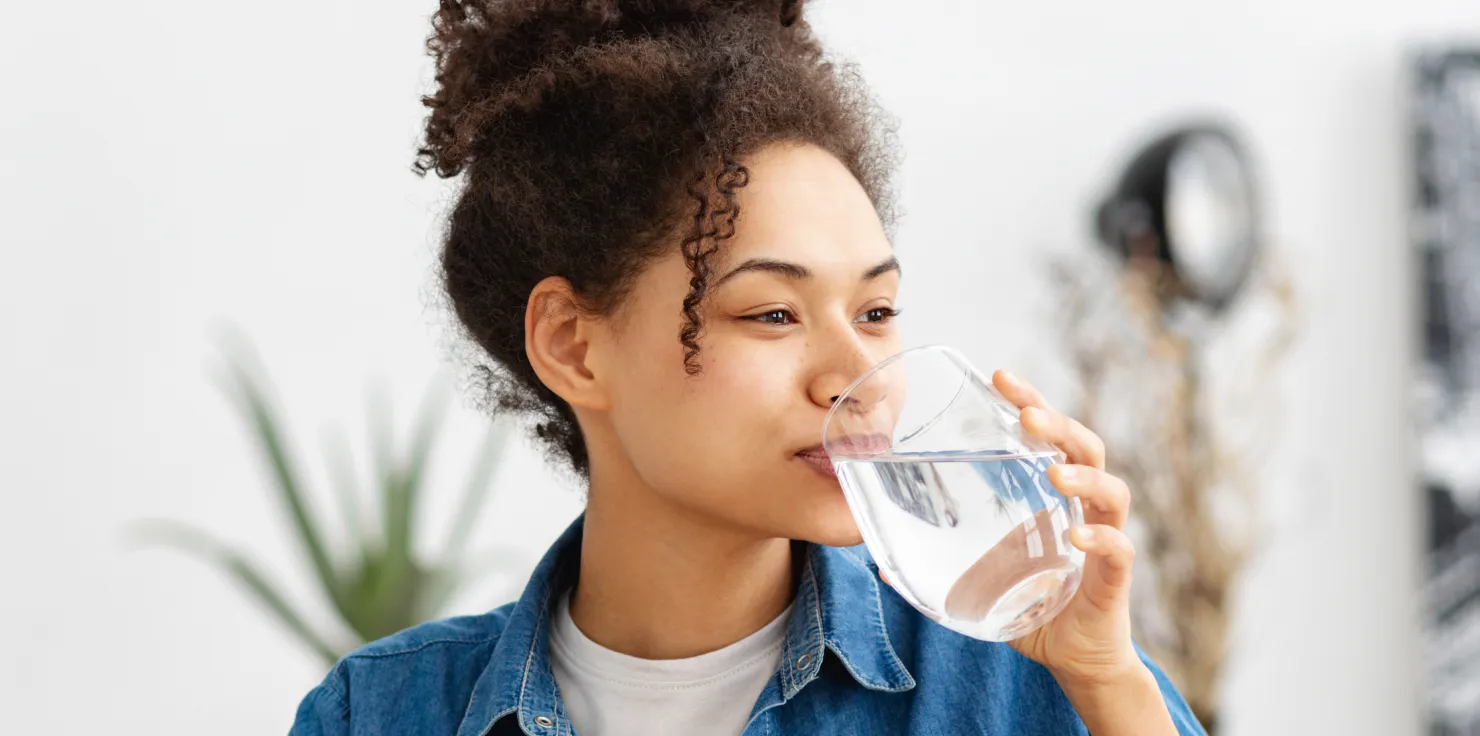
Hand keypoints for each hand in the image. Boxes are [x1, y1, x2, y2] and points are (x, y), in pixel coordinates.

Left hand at [876, 369, 1142, 685]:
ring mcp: (1103, 539)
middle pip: (1085, 446)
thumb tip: (876, 558)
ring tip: (1055, 470)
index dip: (1029, 402)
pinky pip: (1118, 549)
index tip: (1000, 376)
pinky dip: (1101, 539)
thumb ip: (936, 563)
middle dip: (1058, 423)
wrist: (1072, 658)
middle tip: (1027, 414)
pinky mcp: (1113, 578)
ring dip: (1085, 475)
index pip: (1049, 435)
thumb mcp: (976, 577)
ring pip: (1111, 491)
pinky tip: (1078, 536)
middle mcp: (1083, 508)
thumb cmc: (1029, 605)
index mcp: (1052, 496)